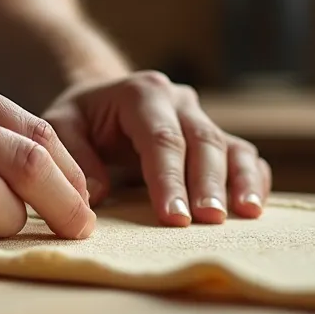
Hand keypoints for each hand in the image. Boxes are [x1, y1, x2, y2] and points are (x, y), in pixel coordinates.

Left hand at [41, 71, 271, 225]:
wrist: (103, 101)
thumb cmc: (80, 119)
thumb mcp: (60, 126)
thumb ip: (72, 156)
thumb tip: (98, 194)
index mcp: (141, 93)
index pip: (161, 138)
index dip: (169, 179)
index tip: (174, 217)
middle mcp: (178, 101)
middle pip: (202, 141)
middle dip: (207, 183)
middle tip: (209, 220)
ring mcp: (201, 117)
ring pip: (229, 145)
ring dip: (239, 181)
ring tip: (246, 214)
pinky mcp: (216, 137)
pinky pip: (244, 154)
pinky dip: (253, 179)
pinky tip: (254, 206)